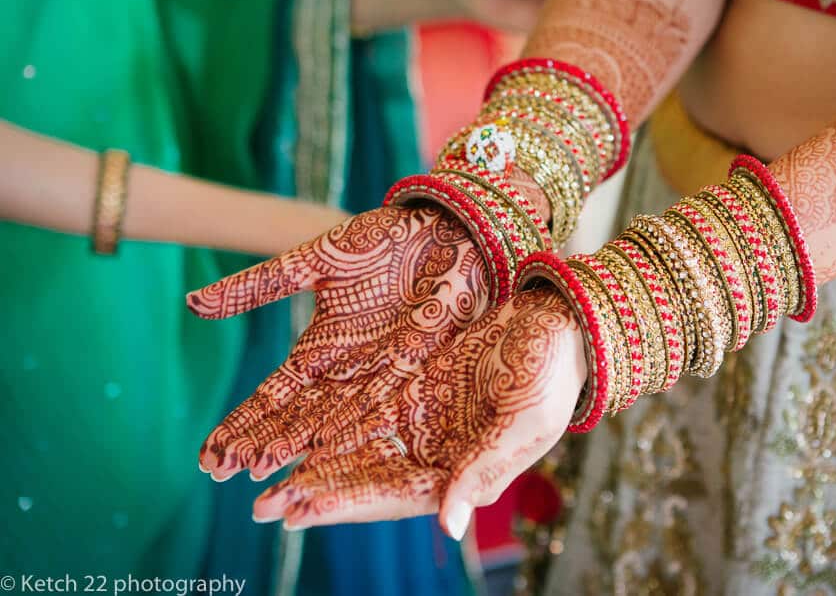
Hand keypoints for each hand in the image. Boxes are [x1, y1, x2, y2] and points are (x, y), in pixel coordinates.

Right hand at [188, 205, 488, 480]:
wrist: (445, 227)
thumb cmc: (382, 240)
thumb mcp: (313, 260)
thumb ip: (260, 285)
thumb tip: (191, 304)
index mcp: (319, 348)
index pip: (271, 397)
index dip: (241, 425)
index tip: (208, 456)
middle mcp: (346, 370)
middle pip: (296, 417)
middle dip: (260, 444)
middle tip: (225, 474)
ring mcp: (378, 372)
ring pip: (332, 418)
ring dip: (299, 445)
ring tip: (265, 472)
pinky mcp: (415, 367)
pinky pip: (380, 403)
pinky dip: (352, 428)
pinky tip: (326, 452)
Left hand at [250, 287, 584, 538]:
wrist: (563, 321)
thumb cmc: (554, 372)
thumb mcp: (525, 421)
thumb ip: (484, 469)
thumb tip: (448, 524)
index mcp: (465, 468)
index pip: (393, 495)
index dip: (344, 506)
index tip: (298, 514)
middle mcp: (438, 450)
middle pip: (365, 477)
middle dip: (315, 493)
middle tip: (263, 505)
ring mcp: (426, 419)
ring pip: (359, 447)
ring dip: (316, 463)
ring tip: (267, 477)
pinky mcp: (419, 386)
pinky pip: (368, 410)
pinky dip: (335, 423)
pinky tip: (301, 431)